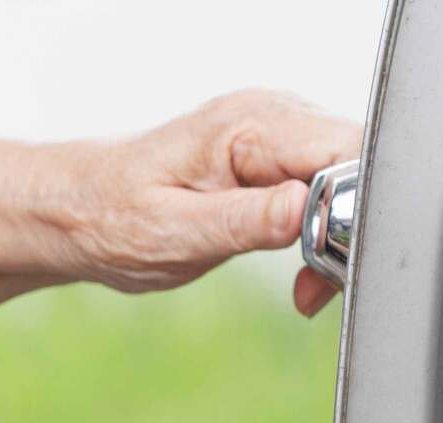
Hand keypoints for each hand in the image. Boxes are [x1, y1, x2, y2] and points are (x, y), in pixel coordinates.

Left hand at [44, 90, 360, 316]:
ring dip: (340, 239)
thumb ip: (245, 222)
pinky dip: (325, 235)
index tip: (326, 259)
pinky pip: (329, 188)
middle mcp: (272, 117)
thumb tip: (305, 209)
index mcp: (248, 127)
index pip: (346, 150)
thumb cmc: (115, 221)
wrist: (82, 210)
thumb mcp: (175, 233)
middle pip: (360, 162)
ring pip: (351, 179)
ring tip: (305, 286)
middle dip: (353, 230)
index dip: (355, 208)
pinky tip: (302, 269)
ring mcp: (278, 134)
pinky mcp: (277, 158)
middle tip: (314, 287)